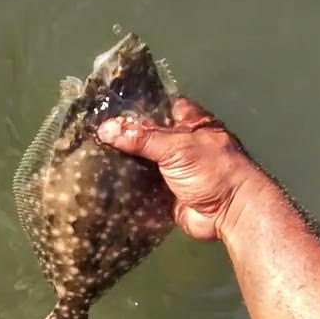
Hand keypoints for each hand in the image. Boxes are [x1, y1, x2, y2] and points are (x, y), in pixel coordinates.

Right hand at [97, 98, 266, 240]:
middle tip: (90, 133)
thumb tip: (104, 129)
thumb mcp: (177, 146)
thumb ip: (142, 137)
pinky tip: (100, 180)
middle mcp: (180, 143)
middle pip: (145, 136)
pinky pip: (140, 187)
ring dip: (121, 162)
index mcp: (189, 122)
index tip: (104, 106)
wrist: (230, 212)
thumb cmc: (212, 170)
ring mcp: (172, 169)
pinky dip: (125, 185)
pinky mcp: (165, 193)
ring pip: (141, 162)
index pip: (157, 106)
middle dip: (122, 136)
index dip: (133, 106)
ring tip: (89, 154)